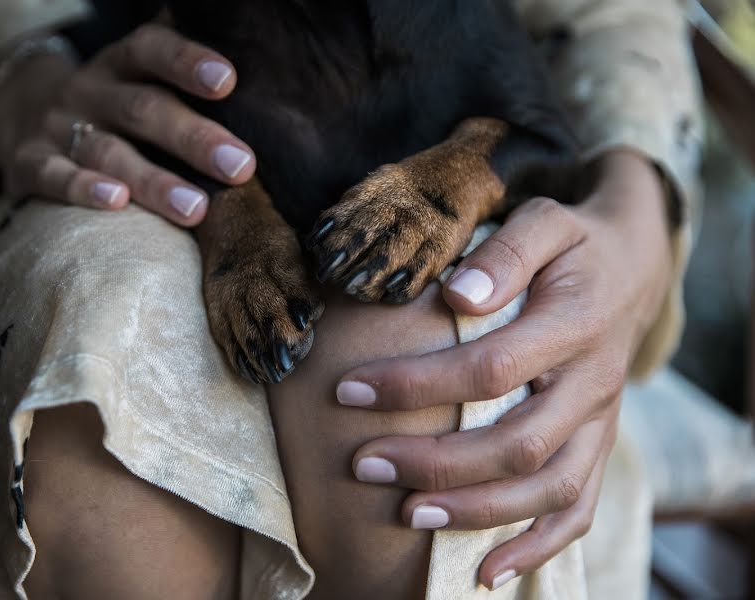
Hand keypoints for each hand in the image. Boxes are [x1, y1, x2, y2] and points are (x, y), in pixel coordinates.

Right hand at [0, 23, 255, 225]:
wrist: (18, 111)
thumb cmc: (111, 101)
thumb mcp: (137, 75)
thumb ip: (179, 71)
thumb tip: (248, 54)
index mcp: (121, 64)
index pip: (152, 50)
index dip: (187, 62)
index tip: (228, 81)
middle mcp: (90, 91)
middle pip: (142, 109)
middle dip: (194, 138)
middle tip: (241, 166)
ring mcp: (58, 127)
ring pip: (108, 152)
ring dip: (154, 181)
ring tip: (195, 208)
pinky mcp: (28, 163)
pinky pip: (53, 176)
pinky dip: (82, 189)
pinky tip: (116, 202)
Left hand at [335, 152, 672, 588]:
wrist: (632, 267)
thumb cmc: (571, 244)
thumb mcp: (543, 221)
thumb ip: (503, 254)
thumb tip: (455, 294)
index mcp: (575, 324)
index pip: (490, 368)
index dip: (416, 385)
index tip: (347, 391)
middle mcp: (593, 383)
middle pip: (517, 442)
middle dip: (434, 461)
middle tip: (362, 465)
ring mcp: (601, 423)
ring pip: (547, 487)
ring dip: (474, 510)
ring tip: (406, 514)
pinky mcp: (599, 446)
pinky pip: (576, 510)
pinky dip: (534, 546)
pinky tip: (485, 570)